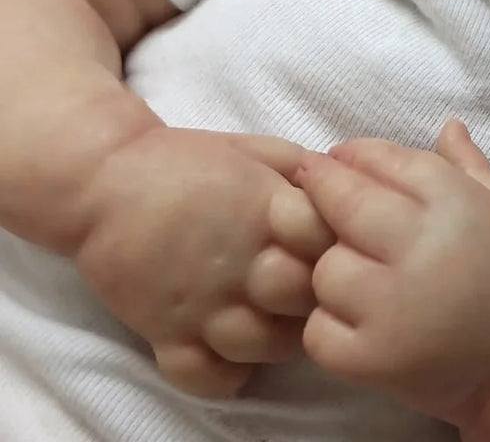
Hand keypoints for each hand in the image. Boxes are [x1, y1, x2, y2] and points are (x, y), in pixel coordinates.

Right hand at [74, 126, 333, 398]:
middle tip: (315, 284)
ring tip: (279, 316)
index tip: (340, 241)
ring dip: (282, 336)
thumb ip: (301, 170)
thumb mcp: (254, 148)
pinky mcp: (167, 336)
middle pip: (305, 295)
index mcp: (264, 207)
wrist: (105, 183)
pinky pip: (210, 378)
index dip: (341, 241)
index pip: (327, 236)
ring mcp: (203, 304)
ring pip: (267, 344)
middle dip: (319, 291)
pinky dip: (229, 374)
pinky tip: (236, 351)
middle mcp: (240, 260)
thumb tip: (348, 185)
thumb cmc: (187, 161)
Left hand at [296, 121, 489, 423]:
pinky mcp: (374, 360)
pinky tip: (352, 319)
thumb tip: (449, 123)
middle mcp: (422, 250)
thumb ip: (468, 164)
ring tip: (354, 270)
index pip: (383, 160)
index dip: (353, 154)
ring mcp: (394, 309)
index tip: (338, 158)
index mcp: (454, 205)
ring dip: (330, 267)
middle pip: (343, 204)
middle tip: (312, 189)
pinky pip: (317, 329)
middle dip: (322, 191)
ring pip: (325, 269)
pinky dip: (326, 325)